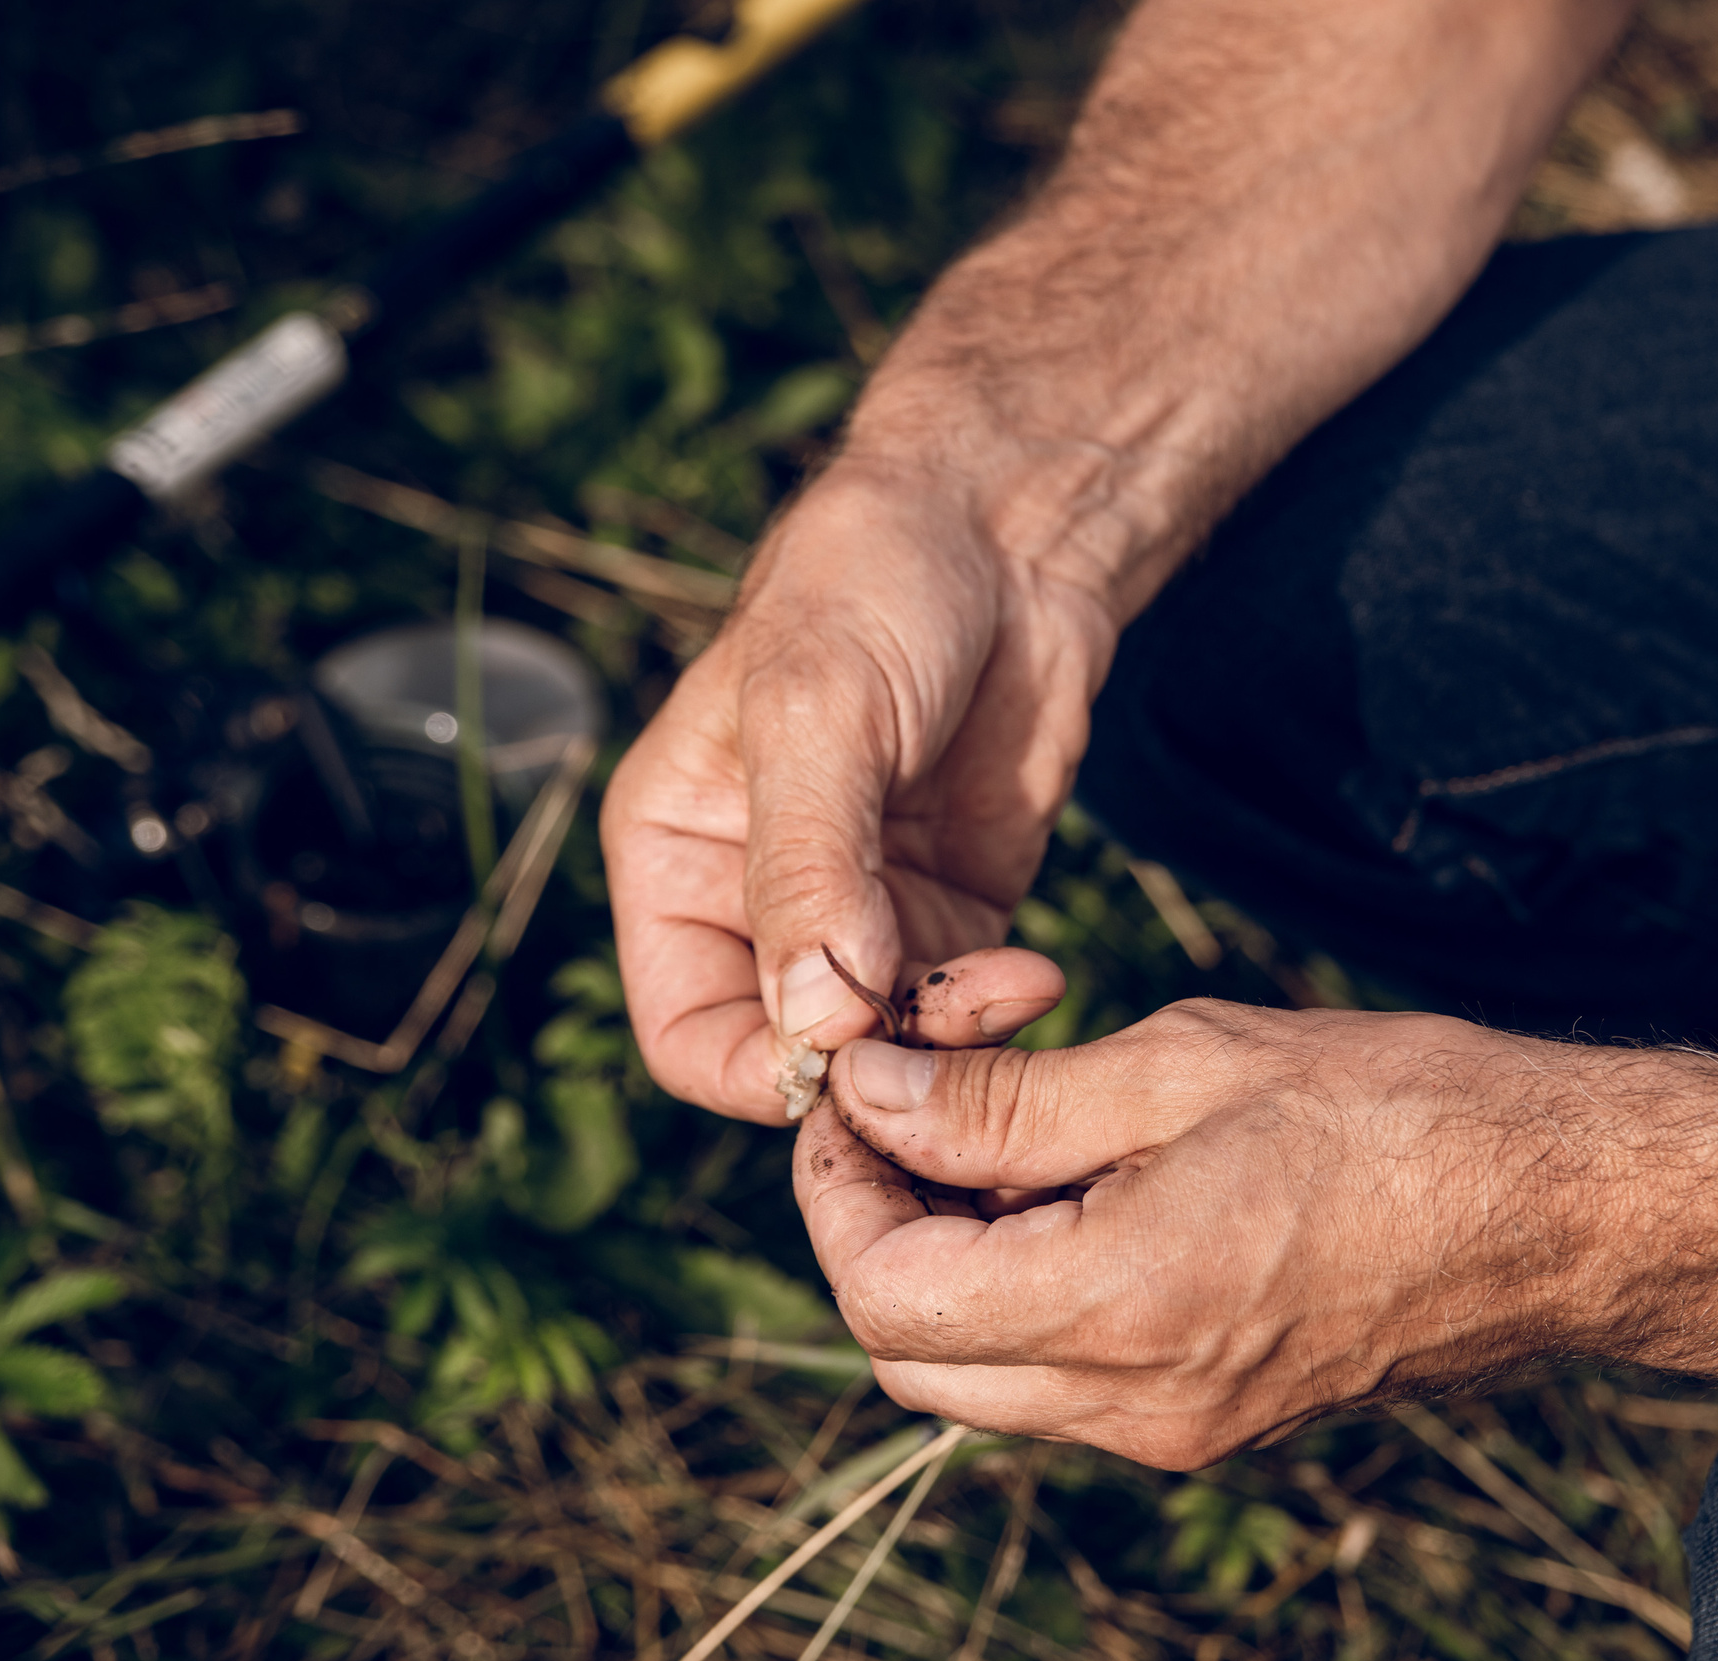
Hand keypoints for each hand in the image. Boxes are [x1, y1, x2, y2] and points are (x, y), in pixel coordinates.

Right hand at [600, 460, 1107, 1119]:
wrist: (1007, 531)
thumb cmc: (873, 585)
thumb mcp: (818, 717)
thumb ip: (809, 869)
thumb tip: (815, 1020)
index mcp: (677, 857)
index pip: (688, 1033)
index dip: (757, 1072)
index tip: (844, 1062)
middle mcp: (758, 903)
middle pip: (796, 1056)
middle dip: (873, 1062)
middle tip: (951, 1021)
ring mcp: (864, 916)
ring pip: (890, 1047)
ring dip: (950, 1042)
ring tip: (1013, 982)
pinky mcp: (953, 911)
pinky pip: (964, 1010)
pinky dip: (999, 1012)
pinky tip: (1040, 971)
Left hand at [791, 1000, 1685, 1467]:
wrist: (1563, 1208)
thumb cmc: (1399, 1109)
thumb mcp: (1186, 1061)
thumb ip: (1006, 1099)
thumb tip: (869, 1093)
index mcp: (1123, 1306)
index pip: (885, 1294)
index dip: (837, 1187)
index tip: (861, 1087)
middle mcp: (1137, 1405)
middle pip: (913, 1359)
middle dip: (876, 1231)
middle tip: (908, 1110)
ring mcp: (1178, 1429)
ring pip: (981, 1378)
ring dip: (949, 1262)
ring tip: (997, 1132)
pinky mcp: (1213, 1419)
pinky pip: (1062, 1379)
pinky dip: (1026, 1289)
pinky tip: (1073, 1185)